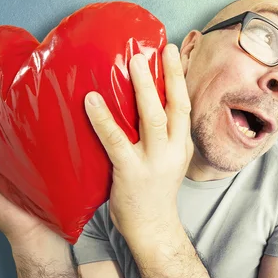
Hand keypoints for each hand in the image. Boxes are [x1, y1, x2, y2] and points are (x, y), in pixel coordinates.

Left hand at [84, 44, 193, 239]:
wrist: (153, 229)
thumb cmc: (154, 191)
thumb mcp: (168, 160)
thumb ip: (161, 135)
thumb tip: (141, 103)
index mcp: (182, 145)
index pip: (185, 106)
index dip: (180, 78)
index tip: (174, 52)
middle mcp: (174, 150)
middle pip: (176, 106)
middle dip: (171, 76)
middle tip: (162, 49)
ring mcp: (154, 161)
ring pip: (153, 118)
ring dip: (145, 88)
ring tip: (134, 63)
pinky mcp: (131, 172)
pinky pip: (116, 140)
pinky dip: (104, 118)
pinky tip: (91, 100)